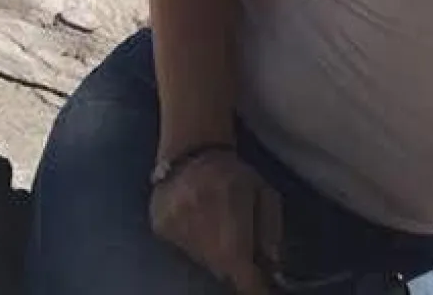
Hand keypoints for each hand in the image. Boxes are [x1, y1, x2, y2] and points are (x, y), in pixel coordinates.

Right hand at [149, 150, 283, 293]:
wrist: (191, 152)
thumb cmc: (233, 172)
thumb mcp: (263, 192)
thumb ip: (270, 227)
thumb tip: (273, 263)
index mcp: (229, 211)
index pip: (241, 266)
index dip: (253, 282)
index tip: (261, 287)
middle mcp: (200, 223)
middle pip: (223, 267)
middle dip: (236, 266)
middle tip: (244, 256)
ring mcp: (176, 227)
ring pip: (204, 261)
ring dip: (218, 257)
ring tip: (221, 235)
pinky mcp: (160, 228)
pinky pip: (185, 252)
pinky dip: (198, 248)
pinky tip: (202, 228)